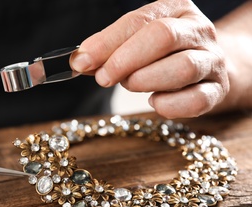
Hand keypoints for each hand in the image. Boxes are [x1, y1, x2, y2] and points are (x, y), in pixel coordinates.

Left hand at [70, 0, 228, 118]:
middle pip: (163, 37)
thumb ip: (109, 51)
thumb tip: (80, 61)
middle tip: (104, 77)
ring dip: (146, 80)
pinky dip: (169, 105)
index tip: (82, 61)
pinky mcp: (217, 90)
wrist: (208, 67)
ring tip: (131, 84)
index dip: (107, 42)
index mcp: (176, 9)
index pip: (139, 20)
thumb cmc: (163, 54)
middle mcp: (198, 30)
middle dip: (125, 60)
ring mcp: (212, 60)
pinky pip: (196, 100)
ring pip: (183, 67)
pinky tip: (155, 101)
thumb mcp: (137, 42)